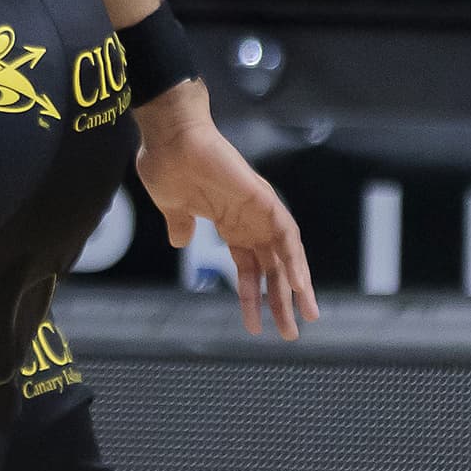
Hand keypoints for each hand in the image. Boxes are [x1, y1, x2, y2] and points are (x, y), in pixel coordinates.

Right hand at [131, 84, 317, 339]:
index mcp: (228, 225)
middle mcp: (248, 221)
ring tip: (304, 316)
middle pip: (272, 268)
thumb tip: (179, 241)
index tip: (255, 324)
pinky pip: (286, 235)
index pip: (248, 268)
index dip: (252, 296)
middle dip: (280, 301)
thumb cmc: (166, 164)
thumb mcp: (171, 206)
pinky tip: (300, 285)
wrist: (169, 137)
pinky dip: (295, 260)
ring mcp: (258, 211)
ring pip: (285, 256)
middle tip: (290, 333)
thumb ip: (180, 224)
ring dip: (296, 286)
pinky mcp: (263, 199)